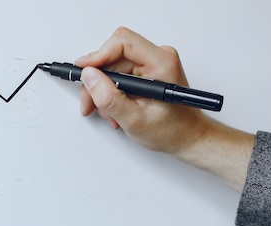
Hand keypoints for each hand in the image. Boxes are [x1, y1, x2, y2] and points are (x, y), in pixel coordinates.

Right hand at [76, 27, 209, 155]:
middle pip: (113, 57)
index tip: (83, 70)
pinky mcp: (146, 71)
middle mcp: (157, 58)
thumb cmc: (172, 131)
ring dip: (104, 92)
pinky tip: (116, 109)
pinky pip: (119, 74)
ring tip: (109, 114)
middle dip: (98, 82)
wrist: (187, 138)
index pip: (123, 42)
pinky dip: (111, 93)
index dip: (99, 55)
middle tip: (91, 103)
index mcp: (161, 63)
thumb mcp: (135, 120)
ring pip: (112, 68)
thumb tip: (89, 77)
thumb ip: (110, 98)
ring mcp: (151, 63)